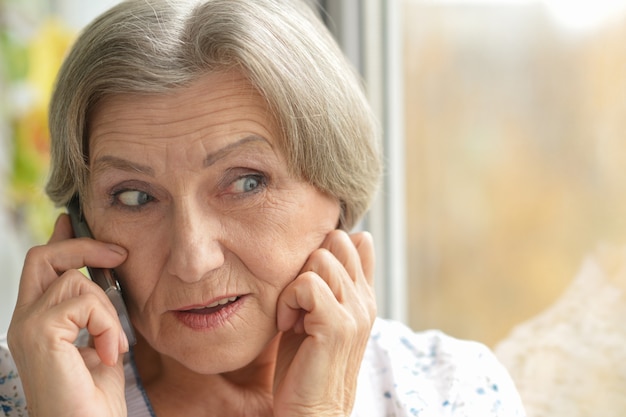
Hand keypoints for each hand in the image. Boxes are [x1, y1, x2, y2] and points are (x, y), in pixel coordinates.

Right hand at [7, 214, 129, 416]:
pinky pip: (84, 303)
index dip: (60, 240)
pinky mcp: (40, 333)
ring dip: (108, 309)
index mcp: (37, 321)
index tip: (73, 220)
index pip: (42, 267)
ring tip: (115, 344)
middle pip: (43, 256)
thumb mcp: (101, 342)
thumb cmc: (95, 398)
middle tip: (120, 254)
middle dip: (84, 246)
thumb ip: (98, 311)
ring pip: (74, 280)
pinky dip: (107, 325)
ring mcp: (27, 326)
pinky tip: (109, 354)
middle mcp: (24, 320)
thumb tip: (107, 277)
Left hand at [274, 230, 375, 416]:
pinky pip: (306, 284)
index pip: (355, 242)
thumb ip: (329, 285)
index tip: (307, 286)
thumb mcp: (320, 317)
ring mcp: (355, 311)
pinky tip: (288, 325)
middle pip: (336, 241)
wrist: (312, 413)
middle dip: (307, 263)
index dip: (325, 251)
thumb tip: (345, 243)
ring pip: (320, 259)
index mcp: (363, 296)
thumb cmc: (307, 366)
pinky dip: (288, 301)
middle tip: (298, 301)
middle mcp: (364, 300)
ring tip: (293, 317)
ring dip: (294, 285)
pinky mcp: (337, 324)